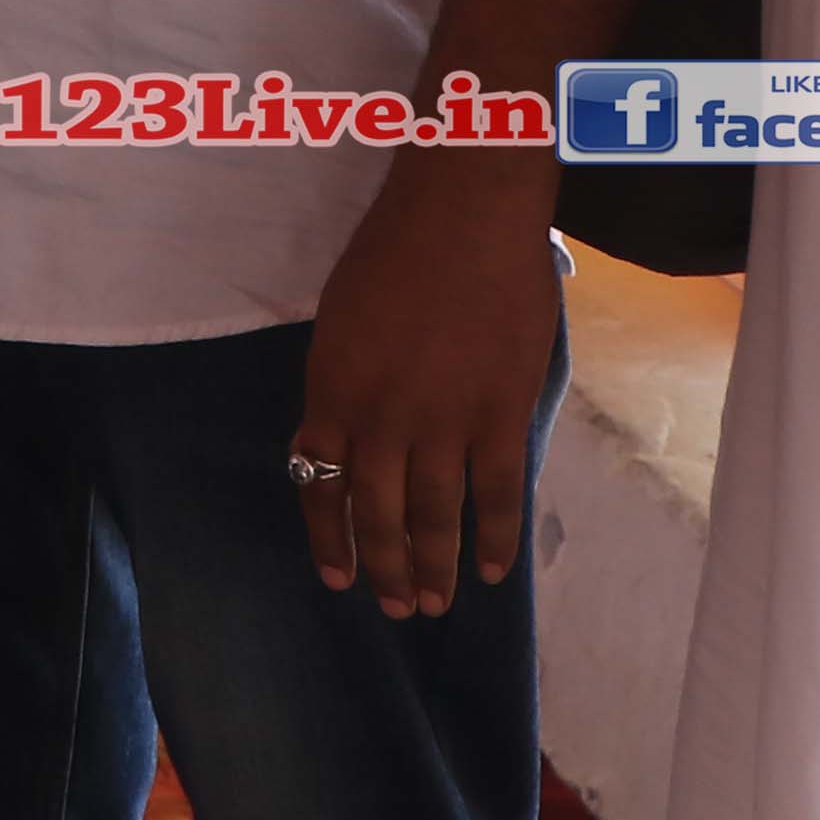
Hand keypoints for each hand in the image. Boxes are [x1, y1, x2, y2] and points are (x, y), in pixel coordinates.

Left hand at [290, 163, 564, 619]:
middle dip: (383, 569)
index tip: (337, 575)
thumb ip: (343, 387)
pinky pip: (497, 495)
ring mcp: (442, 423)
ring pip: (435, 518)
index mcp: (332, 395)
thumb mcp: (340, 323)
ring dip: (433, 568)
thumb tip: (348, 437)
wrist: (462, 212)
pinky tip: (496, 571)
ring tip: (434, 603)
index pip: (320, 486)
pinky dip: (496, 539)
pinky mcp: (498, 416)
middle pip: (378, 516)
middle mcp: (379, 422)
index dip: (330, 537)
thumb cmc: (395, 251)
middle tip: (394, 607)